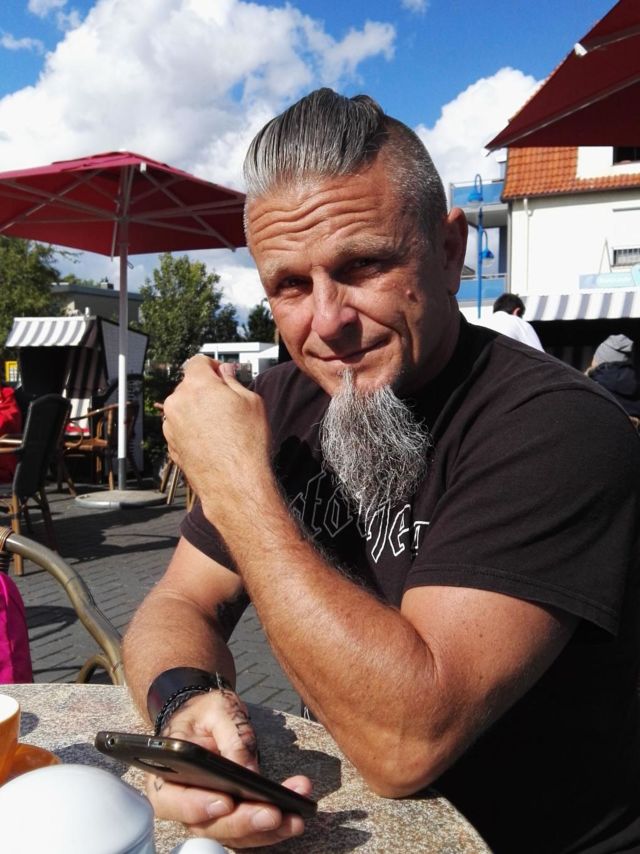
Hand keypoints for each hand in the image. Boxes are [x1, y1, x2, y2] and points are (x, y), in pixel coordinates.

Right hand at [145, 690, 311, 847]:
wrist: (205, 718)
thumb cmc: (204, 713)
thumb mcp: (217, 709)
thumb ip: (232, 736)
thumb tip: (249, 770)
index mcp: (166, 773)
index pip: (173, 800)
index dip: (197, 806)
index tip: (226, 802)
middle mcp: (183, 802)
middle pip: (208, 825)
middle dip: (243, 822)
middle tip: (274, 813)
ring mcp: (207, 814)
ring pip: (232, 834)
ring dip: (266, 831)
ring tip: (295, 818)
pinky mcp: (229, 817)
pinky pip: (248, 831)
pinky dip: (273, 827)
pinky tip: (295, 815)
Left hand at [162, 357, 274, 522]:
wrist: (234, 483)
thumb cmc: (246, 444)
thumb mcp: (251, 402)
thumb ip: (233, 381)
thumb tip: (225, 372)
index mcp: (197, 386)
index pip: (198, 362)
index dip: (213, 365)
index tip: (223, 374)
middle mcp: (177, 402)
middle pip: (189, 385)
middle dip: (206, 389)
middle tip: (228, 403)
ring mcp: (171, 425)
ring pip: (184, 406)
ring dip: (198, 409)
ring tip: (221, 426)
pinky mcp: (171, 444)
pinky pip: (181, 426)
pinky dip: (193, 428)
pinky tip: (212, 440)